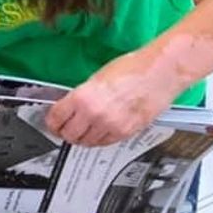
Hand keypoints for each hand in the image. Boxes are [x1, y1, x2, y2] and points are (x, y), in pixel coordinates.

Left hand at [45, 50, 182, 146]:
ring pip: (86, 142)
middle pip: (69, 135)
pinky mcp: (126, 132)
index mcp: (83, 97)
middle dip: (64, 132)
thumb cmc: (132, 69)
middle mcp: (95, 114)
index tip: (52, 122)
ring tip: (82, 130)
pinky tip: (98, 131)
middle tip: (64, 128)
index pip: (56, 119)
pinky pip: (104, 143)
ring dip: (81, 138)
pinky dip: (98, 139)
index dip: (51, 122)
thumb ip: (81, 96)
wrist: (160, 72)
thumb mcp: (96, 78)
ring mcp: (111, 126)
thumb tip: (69, 107)